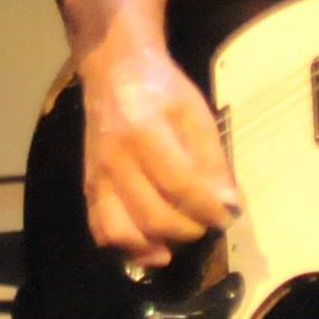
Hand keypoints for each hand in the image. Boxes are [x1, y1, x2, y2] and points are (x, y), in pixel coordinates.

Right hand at [80, 29, 236, 268]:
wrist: (115, 71)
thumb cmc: (162, 89)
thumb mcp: (197, 113)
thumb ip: (212, 161)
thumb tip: (229, 205)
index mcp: (145, 133)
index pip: (180, 186)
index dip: (208, 210)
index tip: (228, 216)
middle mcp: (115, 159)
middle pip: (153, 215)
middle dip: (189, 229)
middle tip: (207, 223)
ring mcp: (97, 176)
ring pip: (121, 232)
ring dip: (155, 246)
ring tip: (179, 241)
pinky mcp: (89, 187)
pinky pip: (101, 230)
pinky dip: (126, 247)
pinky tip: (151, 246)